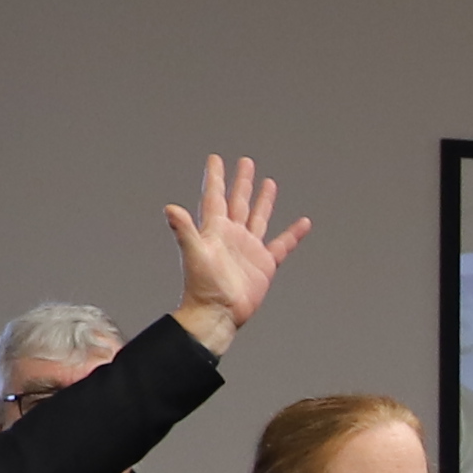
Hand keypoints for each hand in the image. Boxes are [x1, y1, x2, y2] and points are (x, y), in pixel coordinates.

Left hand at [165, 154, 310, 344]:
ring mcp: (249, 249)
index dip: (215, 178)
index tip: (216, 159)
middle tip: (245, 162)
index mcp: (215, 230)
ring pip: (258, 218)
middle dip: (241, 182)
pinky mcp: (264, 264)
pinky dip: (293, 234)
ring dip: (264, 201)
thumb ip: (184, 230)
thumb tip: (170, 208)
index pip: (215, 197)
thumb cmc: (203, 287)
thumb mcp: (194, 254)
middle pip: (238, 202)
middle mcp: (232, 236)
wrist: (218, 314)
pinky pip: (282, 245)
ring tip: (269, 183)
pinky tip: (303, 223)